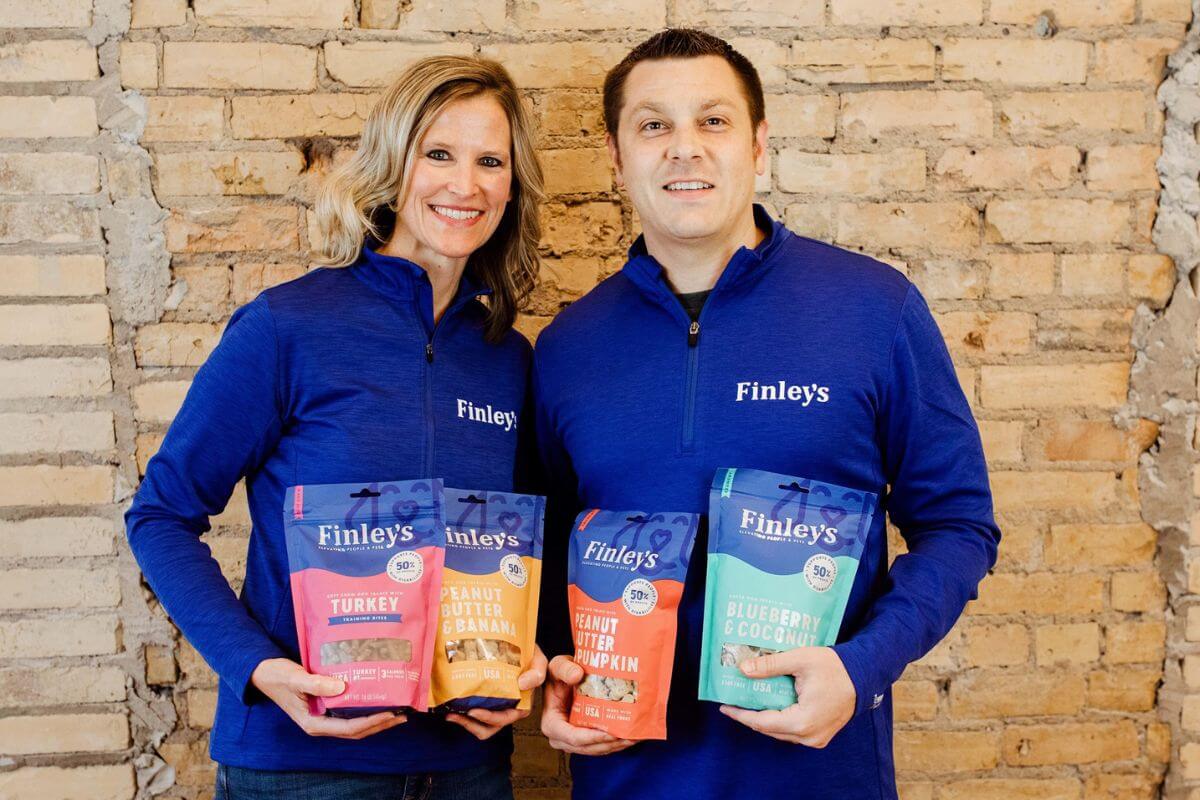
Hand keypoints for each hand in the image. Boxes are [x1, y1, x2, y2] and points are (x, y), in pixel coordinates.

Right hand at [250, 657, 406, 738]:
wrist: (263, 673)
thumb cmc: (278, 676)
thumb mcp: (295, 678)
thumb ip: (316, 684)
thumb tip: (341, 687)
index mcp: (314, 723)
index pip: (349, 727)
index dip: (372, 722)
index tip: (391, 714)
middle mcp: (321, 723)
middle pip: (357, 730)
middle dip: (380, 724)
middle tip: (403, 714)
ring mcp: (323, 717)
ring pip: (355, 724)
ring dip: (376, 720)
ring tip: (397, 711)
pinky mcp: (324, 707)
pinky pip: (349, 713)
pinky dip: (365, 710)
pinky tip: (377, 700)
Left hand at [446, 645, 548, 739]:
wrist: (521, 648)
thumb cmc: (530, 656)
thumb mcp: (539, 661)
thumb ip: (536, 672)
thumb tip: (522, 684)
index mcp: (522, 704)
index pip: (505, 718)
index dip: (489, 718)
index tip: (474, 711)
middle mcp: (509, 710)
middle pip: (490, 727)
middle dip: (471, 724)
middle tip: (456, 714)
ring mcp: (497, 707)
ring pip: (481, 726)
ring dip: (465, 723)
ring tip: (451, 714)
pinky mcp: (487, 702)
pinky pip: (475, 716)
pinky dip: (463, 715)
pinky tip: (451, 707)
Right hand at [540, 655, 635, 755]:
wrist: (562, 678)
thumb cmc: (559, 674)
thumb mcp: (557, 666)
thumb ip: (564, 669)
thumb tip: (577, 675)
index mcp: (551, 725)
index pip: (574, 738)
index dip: (594, 738)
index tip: (613, 734)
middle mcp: (560, 738)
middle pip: (588, 747)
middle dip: (611, 744)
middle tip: (631, 736)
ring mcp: (571, 742)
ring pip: (596, 749)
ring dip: (616, 745)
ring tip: (635, 737)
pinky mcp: (582, 741)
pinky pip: (599, 746)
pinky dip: (614, 743)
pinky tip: (629, 736)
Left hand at [719, 647, 855, 746]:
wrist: (864, 674)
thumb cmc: (834, 667)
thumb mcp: (800, 660)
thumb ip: (770, 665)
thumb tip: (744, 670)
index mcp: (802, 721)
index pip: (762, 722)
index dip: (741, 715)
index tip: (724, 707)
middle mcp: (808, 736)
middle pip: (770, 729)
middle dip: (750, 716)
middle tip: (734, 702)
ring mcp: (816, 738)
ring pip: (781, 732)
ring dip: (765, 719)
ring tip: (748, 703)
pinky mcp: (821, 735)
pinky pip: (793, 731)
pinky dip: (780, 721)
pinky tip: (770, 706)